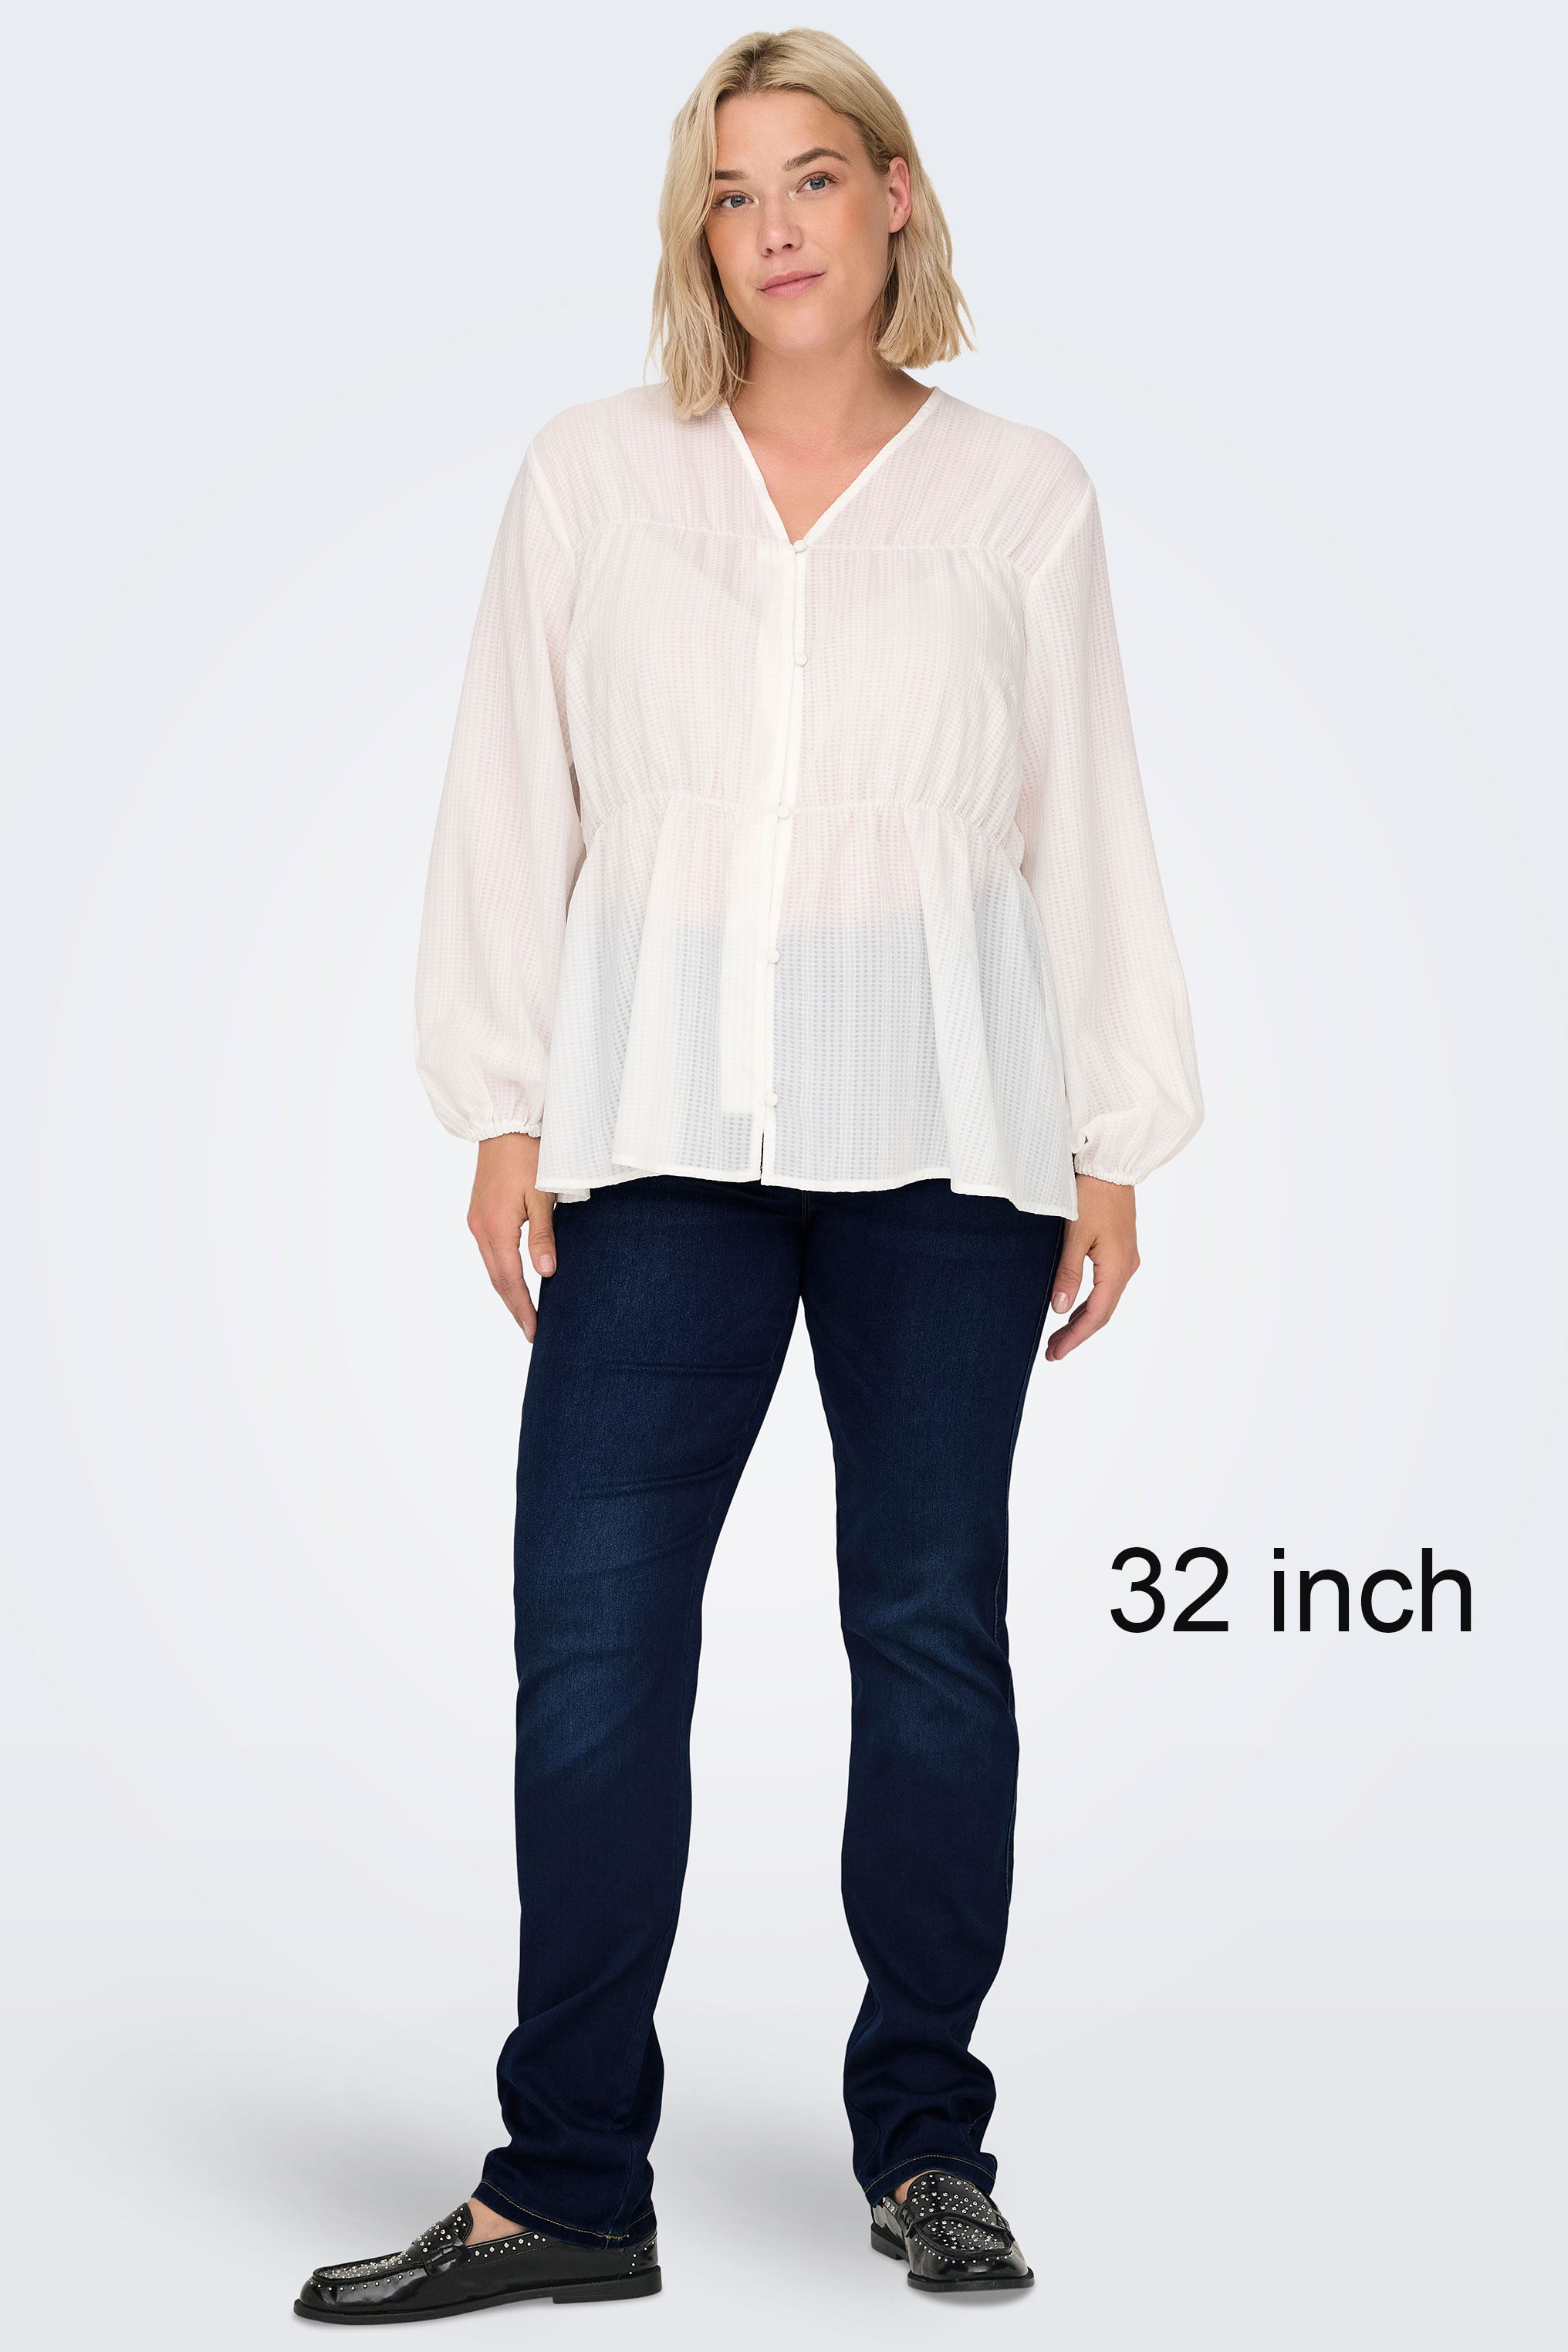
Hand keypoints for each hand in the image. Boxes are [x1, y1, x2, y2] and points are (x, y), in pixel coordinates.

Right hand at [467, 1134, 556, 1341]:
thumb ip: (543, 1236)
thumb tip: (545, 1272)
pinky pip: (490, 1250)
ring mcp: (476, 1220)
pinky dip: (502, 1269)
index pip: (509, 1280)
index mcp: (495, 1227)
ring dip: (507, 1289)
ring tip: (524, 1311)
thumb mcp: (542, 1195)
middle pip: (497, 1278)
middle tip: (530, 1330)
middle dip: (513, 1305)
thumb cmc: (529, 1154)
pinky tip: (514, 1277)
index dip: (522, 1307)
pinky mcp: (479, 1212)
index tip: (533, 1331)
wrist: (504, 1123)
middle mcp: (480, 1228)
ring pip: (492, 1266)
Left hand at [1044, 1176, 1137, 1362]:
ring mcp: (1125, 1259)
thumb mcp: (1075, 1235)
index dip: (1076, 1337)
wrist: (1111, 1164)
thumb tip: (1059, 1309)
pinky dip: (1089, 1302)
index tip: (1056, 1354)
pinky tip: (1073, 1308)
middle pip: (1102, 1312)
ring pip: (1104, 1300)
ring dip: (1081, 1319)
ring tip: (1058, 1336)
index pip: (1096, 1315)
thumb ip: (1068, 1273)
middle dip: (1077, 1334)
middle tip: (1052, 1351)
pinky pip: (1106, 1286)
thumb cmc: (1092, 1194)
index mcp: (1117, 1267)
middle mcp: (1126, 1267)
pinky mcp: (1119, 1250)